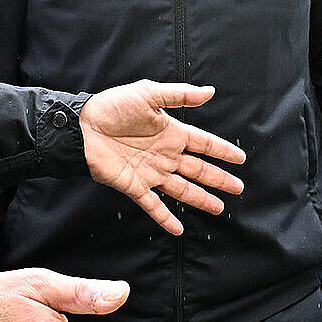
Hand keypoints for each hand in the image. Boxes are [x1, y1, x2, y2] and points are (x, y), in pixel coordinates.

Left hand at [81, 81, 246, 234]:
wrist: (82, 127)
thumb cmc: (112, 106)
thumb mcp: (148, 93)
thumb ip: (179, 95)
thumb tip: (210, 92)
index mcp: (170, 132)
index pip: (203, 144)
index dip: (222, 151)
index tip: (240, 158)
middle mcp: (164, 154)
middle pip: (198, 169)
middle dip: (218, 178)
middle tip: (238, 188)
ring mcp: (150, 172)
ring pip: (182, 189)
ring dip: (201, 199)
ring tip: (219, 208)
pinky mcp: (133, 186)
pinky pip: (153, 205)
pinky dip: (165, 218)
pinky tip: (178, 229)